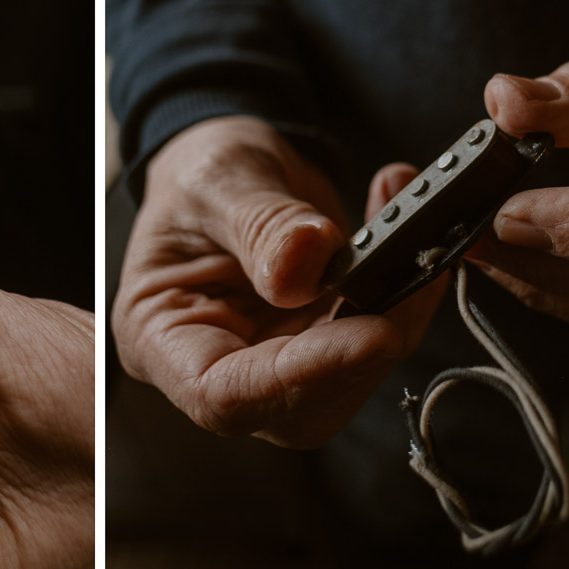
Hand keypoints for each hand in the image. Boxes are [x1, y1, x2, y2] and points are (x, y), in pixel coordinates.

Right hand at [110, 115, 446, 447]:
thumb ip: (260, 224)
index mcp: (161, 336)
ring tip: (407, 233)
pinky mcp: (321, 343)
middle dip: (362, 353)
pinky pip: (374, 340)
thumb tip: (307, 263)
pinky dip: (404, 292)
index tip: (369, 335)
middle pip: (296, 404)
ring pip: (348, 380)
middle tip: (407, 277)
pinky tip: (405, 233)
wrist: (228, 165)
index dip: (298, 378)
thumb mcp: (218, 180)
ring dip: (396, 316)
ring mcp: (274, 360)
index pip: (224, 394)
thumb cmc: (197, 174)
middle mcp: (217, 363)